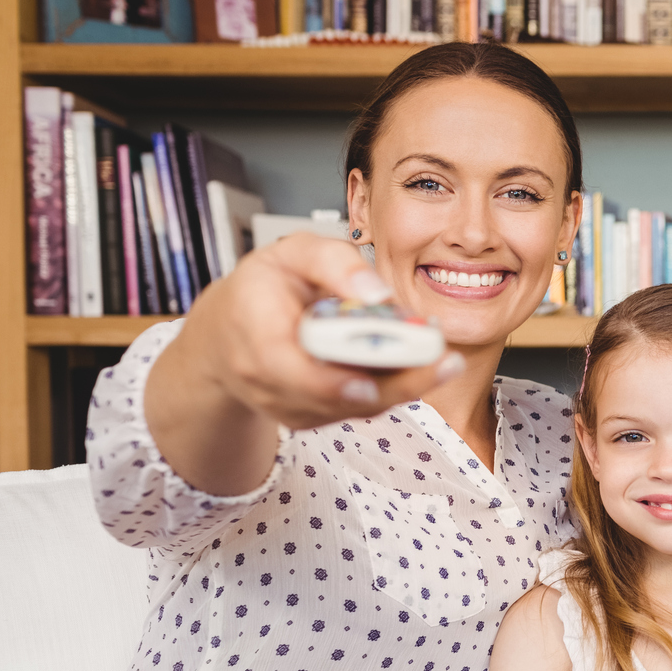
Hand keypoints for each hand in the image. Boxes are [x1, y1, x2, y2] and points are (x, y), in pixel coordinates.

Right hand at [174, 231, 462, 429]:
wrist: (227, 333)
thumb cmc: (264, 288)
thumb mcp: (292, 253)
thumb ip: (334, 261)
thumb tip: (376, 292)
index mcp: (255, 333)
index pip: (289, 369)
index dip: (330, 382)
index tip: (372, 381)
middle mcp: (266, 380)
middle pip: (333, 396)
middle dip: (392, 384)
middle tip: (444, 364)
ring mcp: (287, 404)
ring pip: (351, 407)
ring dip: (399, 387)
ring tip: (441, 363)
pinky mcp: (308, 416)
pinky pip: (354, 409)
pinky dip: (387, 390)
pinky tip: (415, 369)